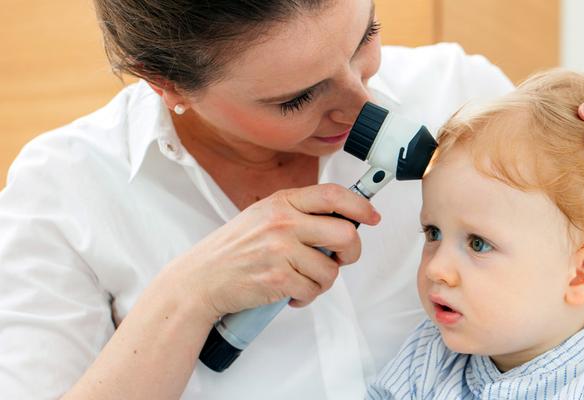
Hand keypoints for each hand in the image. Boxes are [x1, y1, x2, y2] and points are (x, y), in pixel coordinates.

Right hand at [165, 183, 380, 320]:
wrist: (201, 279)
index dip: (360, 205)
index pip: (333, 195)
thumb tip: (342, 221)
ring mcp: (280, 251)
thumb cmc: (234, 250)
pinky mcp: (278, 279)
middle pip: (345, 234)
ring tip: (303, 280)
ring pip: (331, 269)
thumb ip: (299, 213)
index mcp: (282, 202)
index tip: (371, 216)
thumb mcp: (263, 216)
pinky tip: (291, 293)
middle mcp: (283, 222)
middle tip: (341, 259)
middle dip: (352, 252)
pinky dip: (307, 296)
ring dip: (323, 281)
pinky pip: (313, 290)